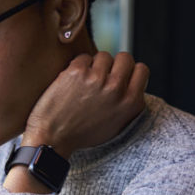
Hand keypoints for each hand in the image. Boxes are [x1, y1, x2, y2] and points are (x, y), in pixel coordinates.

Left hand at [22, 51, 148, 157]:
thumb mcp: (117, 124)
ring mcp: (97, 78)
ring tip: (85, 82)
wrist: (52, 139)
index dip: (129, 71)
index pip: (142, 70)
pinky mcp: (77, 72)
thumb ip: (128, 103)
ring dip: (95, 65)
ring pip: (103, 56)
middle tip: (102, 75)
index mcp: (130, 102)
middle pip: (125, 58)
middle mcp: (116, 89)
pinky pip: (83, 58)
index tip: (119, 76)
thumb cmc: (81, 134)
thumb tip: (131, 83)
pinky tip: (72, 81)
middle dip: (114, 64)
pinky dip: (77, 67)